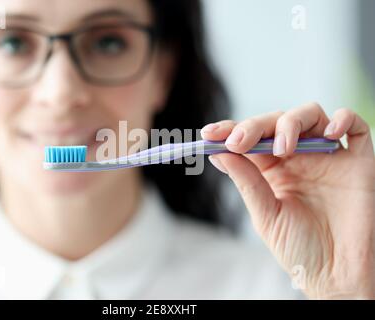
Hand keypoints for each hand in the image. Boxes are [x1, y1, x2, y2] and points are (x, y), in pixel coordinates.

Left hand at [201, 102, 374, 298]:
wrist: (339, 275)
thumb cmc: (300, 249)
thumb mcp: (266, 215)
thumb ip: (247, 181)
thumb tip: (218, 152)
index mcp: (272, 170)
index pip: (250, 139)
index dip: (230, 131)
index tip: (209, 134)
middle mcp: (298, 158)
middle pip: (275, 122)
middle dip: (254, 126)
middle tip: (239, 141)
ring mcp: (328, 155)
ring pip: (310, 115)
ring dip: (291, 123)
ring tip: (282, 148)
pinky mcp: (358, 160)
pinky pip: (355, 126)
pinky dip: (343, 119)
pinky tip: (329, 133)